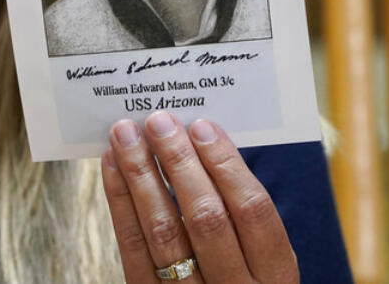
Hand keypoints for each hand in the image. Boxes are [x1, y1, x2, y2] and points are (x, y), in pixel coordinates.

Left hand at [100, 112, 297, 282]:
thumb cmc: (238, 277)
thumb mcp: (260, 258)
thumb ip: (238, 212)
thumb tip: (199, 143)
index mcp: (274, 275)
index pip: (253, 211)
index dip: (227, 165)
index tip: (202, 127)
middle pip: (205, 218)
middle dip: (179, 162)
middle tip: (158, 121)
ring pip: (163, 231)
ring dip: (141, 174)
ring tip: (126, 133)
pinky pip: (132, 246)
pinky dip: (120, 199)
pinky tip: (113, 165)